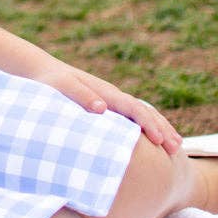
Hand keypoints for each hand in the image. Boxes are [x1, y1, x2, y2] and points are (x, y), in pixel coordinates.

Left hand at [31, 55, 182, 154]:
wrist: (41, 70)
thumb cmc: (49, 82)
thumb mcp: (61, 87)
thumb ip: (80, 95)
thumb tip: (102, 108)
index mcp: (104, 92)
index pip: (133, 108)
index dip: (147, 123)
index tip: (159, 140)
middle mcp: (111, 95)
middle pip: (143, 111)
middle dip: (161, 128)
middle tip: (177, 148)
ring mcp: (110, 100)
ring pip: (141, 114)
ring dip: (159, 128)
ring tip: (175, 146)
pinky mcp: (105, 105)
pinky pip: (131, 117)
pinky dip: (146, 127)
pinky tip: (153, 140)